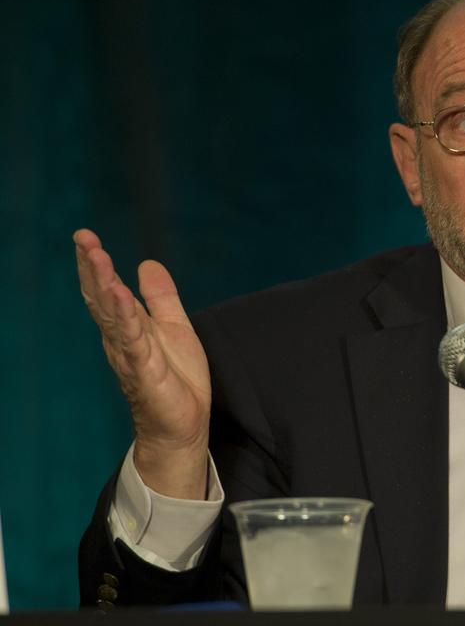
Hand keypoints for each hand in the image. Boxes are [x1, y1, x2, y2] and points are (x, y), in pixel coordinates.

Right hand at [74, 229, 211, 498]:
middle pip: (103, 298)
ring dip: (105, 286)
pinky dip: (126, 319)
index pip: (108, 290)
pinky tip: (120, 296)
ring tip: (98, 257)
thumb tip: (147, 262)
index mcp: (129, 327)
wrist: (184, 425)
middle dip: (93, 268)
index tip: (85, 236)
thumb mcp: (174, 328)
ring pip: (114, 315)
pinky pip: (134, 342)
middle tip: (83, 238)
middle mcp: (122, 339)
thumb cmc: (176, 380)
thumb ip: (160, 298)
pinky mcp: (145, 373)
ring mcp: (131, 356)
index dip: (96, 264)